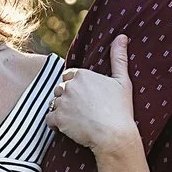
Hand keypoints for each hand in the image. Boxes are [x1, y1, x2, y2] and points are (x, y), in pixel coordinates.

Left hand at [48, 36, 139, 158]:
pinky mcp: (58, 118)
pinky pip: (49, 119)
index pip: (69, 76)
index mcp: (82, 74)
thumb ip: (119, 58)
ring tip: (76, 119)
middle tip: (81, 110)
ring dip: (61, 110)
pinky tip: (67, 127)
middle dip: (67, 98)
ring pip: (54, 103)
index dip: (76, 86)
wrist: (114, 135)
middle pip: (60, 89)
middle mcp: (69, 85)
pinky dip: (55, 124)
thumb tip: (122, 36)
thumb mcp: (122, 81)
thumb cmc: (120, 109)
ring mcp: (62, 102)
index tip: (85, 97)